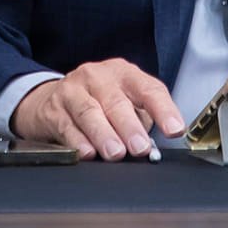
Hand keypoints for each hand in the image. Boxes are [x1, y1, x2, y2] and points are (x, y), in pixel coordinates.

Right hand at [10, 59, 185, 160]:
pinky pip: (67, 127)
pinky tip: (87, 152)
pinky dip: (78, 141)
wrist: (52, 98)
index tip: (175, 129)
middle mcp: (97, 77)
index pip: (148, 89)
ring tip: (115, 153)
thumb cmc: (99, 101)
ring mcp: (73, 91)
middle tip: (140, 147)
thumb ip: (141, 119)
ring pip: (89, 112)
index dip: (163, 109)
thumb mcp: (124, 100)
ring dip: (104, 135)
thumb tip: (153, 146)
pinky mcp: (53, 110)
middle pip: (116, 101)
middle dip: (130, 127)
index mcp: (123, 74)